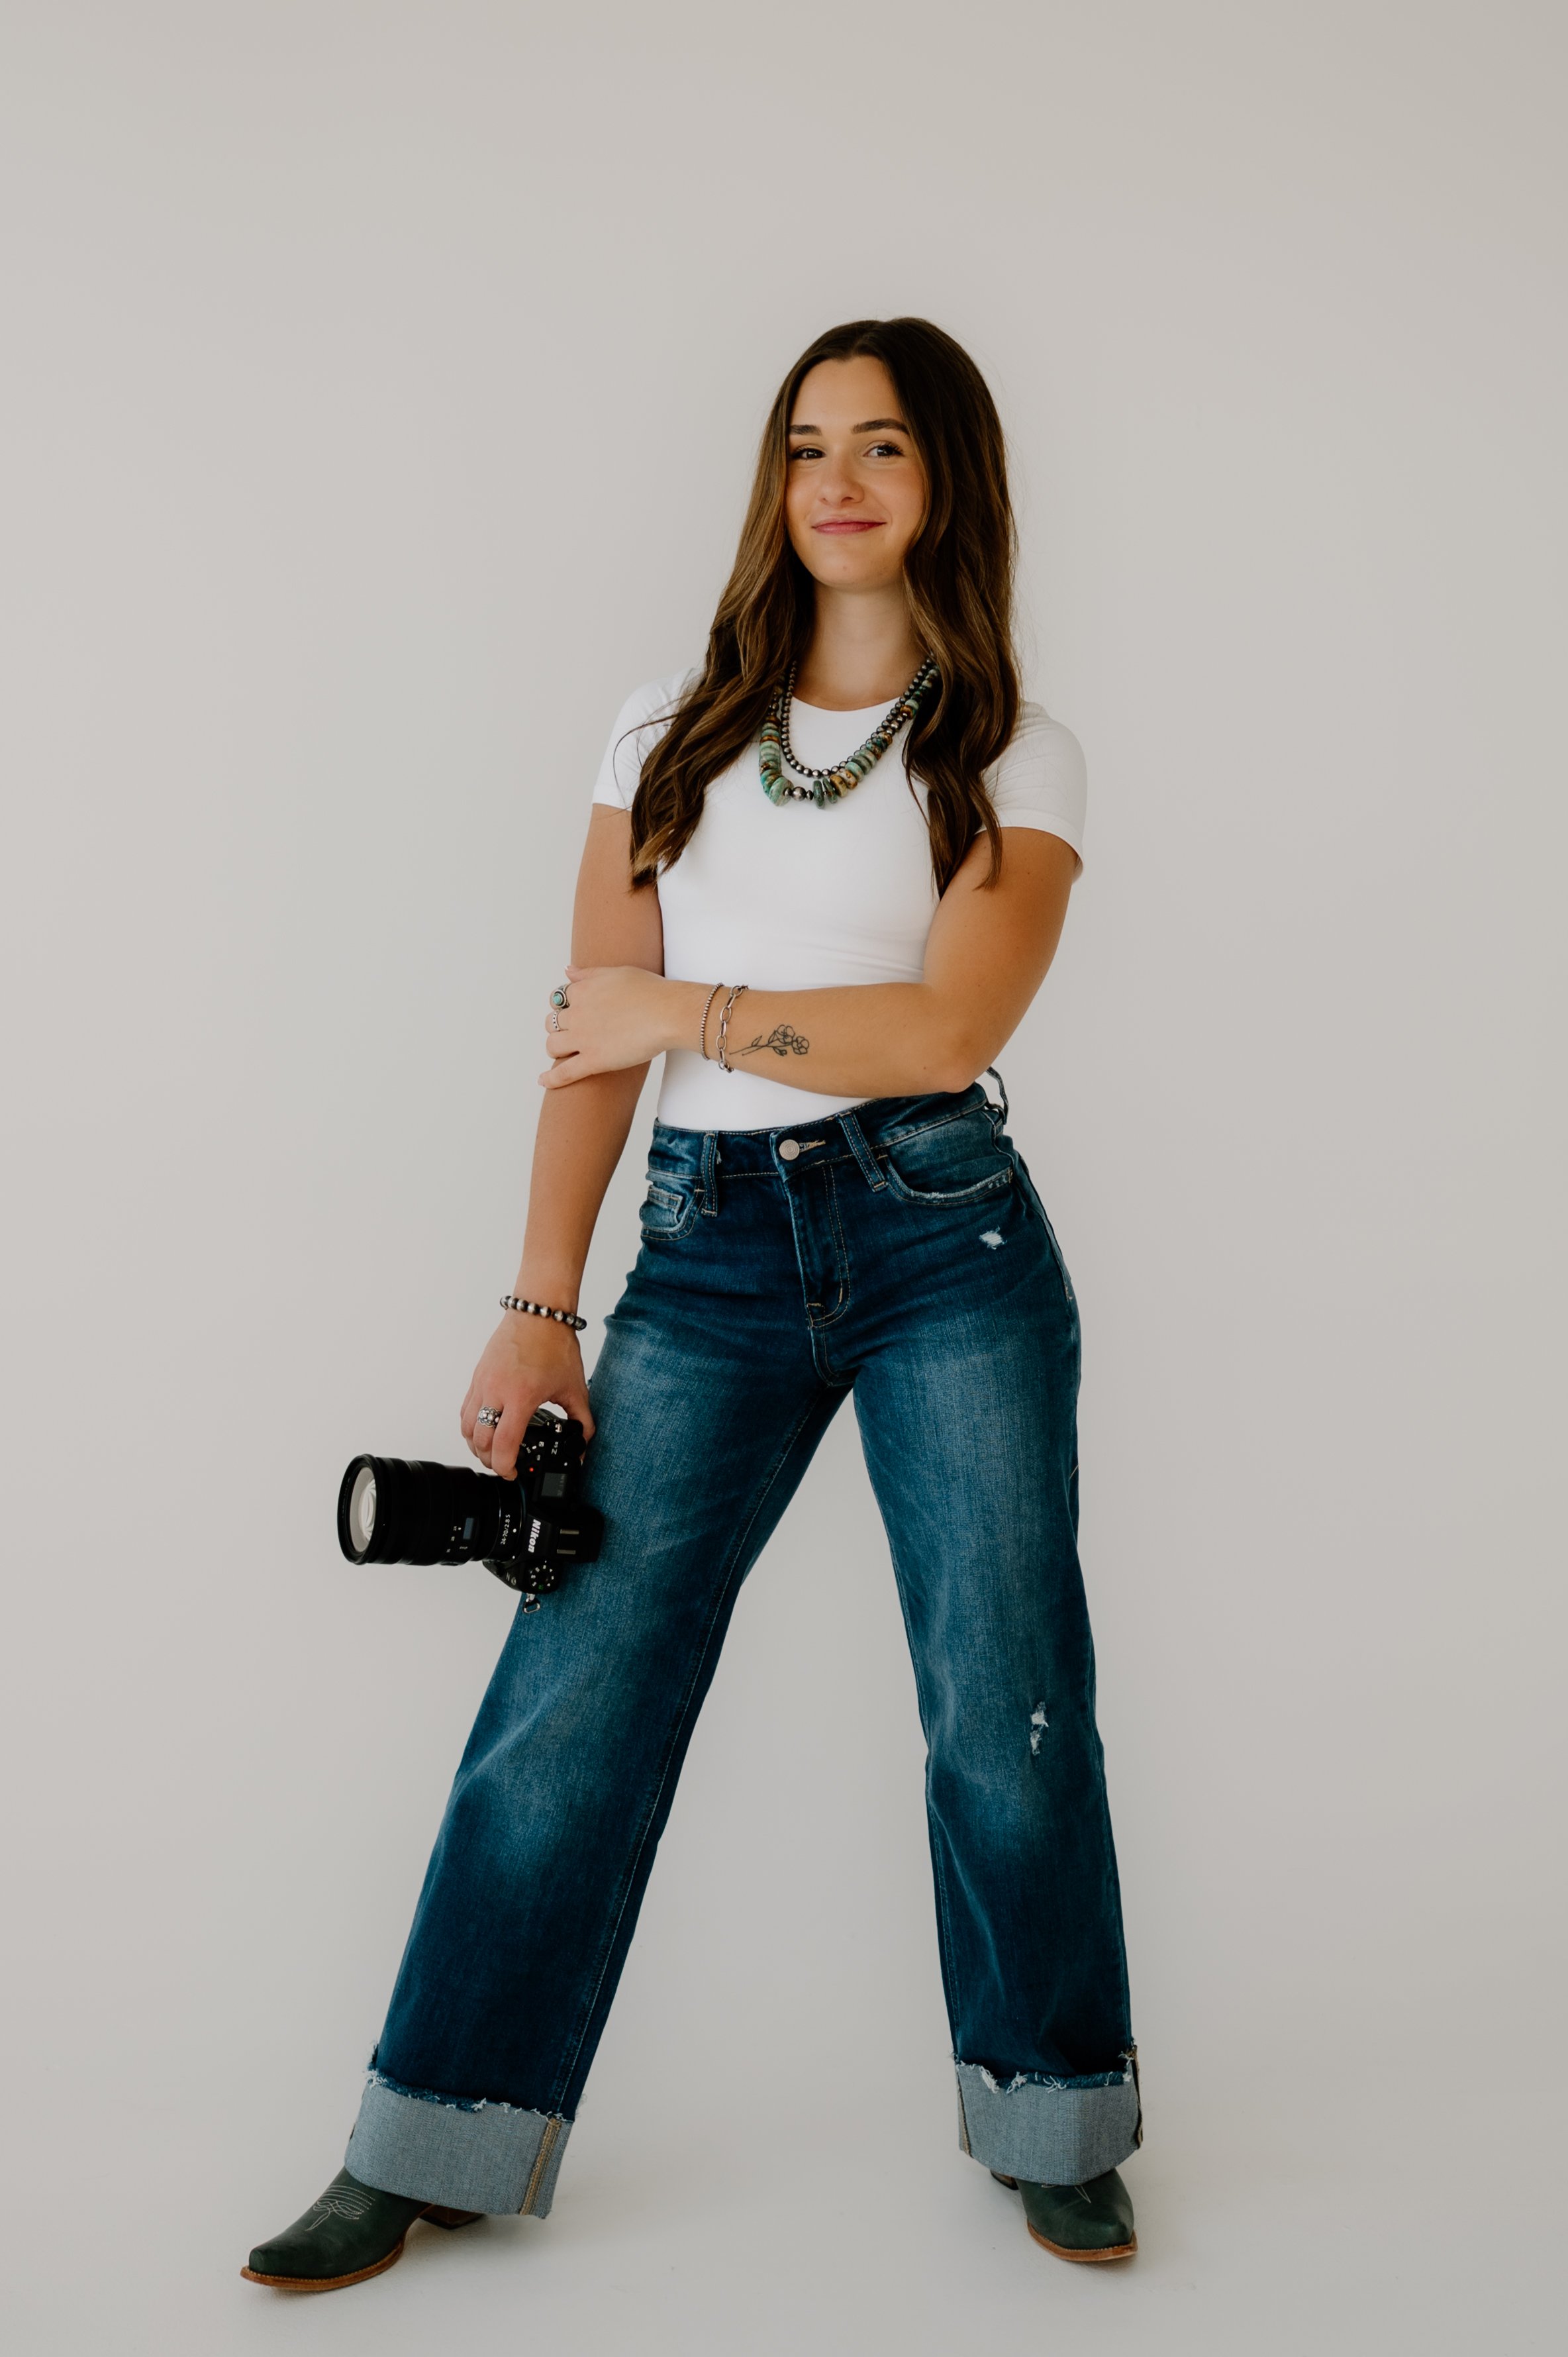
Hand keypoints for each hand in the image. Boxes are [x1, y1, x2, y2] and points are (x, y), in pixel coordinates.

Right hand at [460, 1309, 592, 1478]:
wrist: (539, 1314)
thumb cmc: (555, 1344)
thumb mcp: (575, 1388)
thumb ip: (582, 1420)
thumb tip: (583, 1444)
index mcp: (521, 1397)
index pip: (503, 1445)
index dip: (505, 1467)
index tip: (512, 1473)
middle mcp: (496, 1391)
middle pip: (480, 1441)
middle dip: (490, 1460)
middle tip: (503, 1464)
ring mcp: (483, 1383)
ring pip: (467, 1427)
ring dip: (476, 1445)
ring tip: (491, 1452)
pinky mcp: (478, 1376)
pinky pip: (465, 1409)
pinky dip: (471, 1426)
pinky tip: (484, 1429)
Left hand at [540, 965, 694, 1088]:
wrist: (668, 1012)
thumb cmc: (650, 991)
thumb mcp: (616, 972)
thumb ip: (588, 973)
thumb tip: (567, 971)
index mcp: (582, 991)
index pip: (561, 998)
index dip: (567, 1006)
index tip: (575, 1012)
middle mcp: (577, 1013)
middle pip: (553, 1022)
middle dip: (560, 1028)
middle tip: (573, 1033)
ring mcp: (583, 1038)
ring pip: (553, 1045)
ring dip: (555, 1048)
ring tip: (564, 1053)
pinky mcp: (593, 1060)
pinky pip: (564, 1073)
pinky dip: (551, 1079)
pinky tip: (544, 1080)